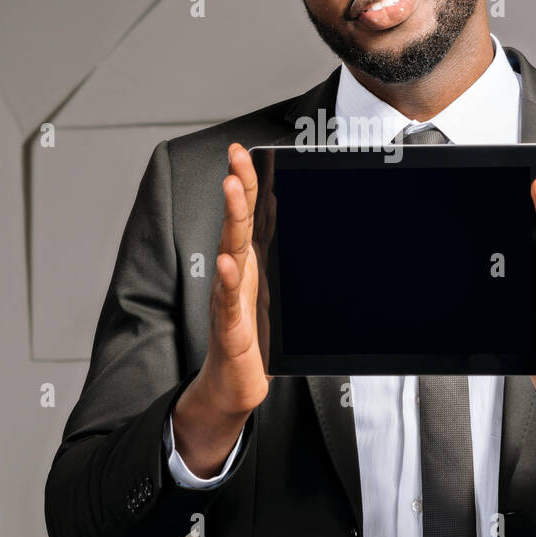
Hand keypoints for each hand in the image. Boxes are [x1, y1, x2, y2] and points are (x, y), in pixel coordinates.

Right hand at [173, 143, 271, 475]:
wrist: (234, 384)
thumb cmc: (252, 338)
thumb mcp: (273, 294)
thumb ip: (281, 263)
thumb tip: (308, 226)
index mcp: (250, 263)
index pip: (247, 215)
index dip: (245, 182)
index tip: (243, 152)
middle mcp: (237, 275)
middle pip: (236, 223)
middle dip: (237, 186)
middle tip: (235, 157)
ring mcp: (231, 299)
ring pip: (231, 252)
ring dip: (231, 219)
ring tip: (230, 188)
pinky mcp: (231, 328)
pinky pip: (227, 301)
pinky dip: (227, 281)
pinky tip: (227, 263)